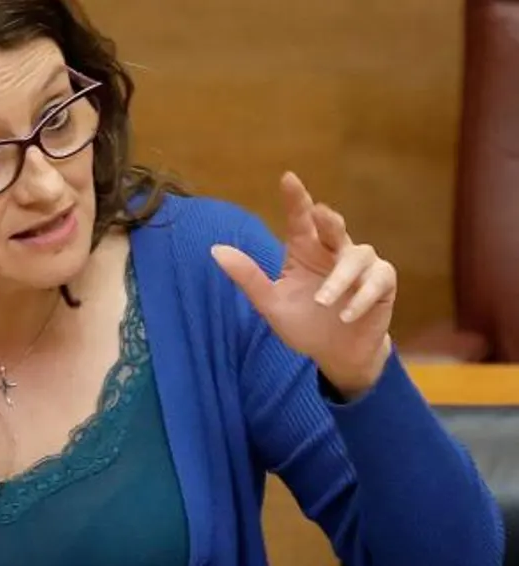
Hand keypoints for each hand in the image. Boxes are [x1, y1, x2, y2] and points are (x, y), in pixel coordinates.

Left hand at [212, 172, 395, 397]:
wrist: (335, 354)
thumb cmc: (303, 324)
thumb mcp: (270, 303)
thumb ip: (248, 277)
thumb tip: (215, 249)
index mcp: (305, 251)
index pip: (299, 220)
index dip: (296, 199)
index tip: (287, 178)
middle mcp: (333, 251)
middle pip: (333, 226)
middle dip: (328, 218)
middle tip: (319, 212)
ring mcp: (361, 265)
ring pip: (356, 256)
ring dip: (339, 279)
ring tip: (323, 302)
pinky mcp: (382, 283)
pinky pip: (376, 281)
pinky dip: (360, 297)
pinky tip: (345, 314)